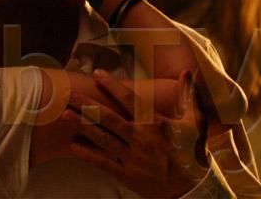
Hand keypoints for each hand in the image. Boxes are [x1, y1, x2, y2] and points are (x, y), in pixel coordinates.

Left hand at [63, 69, 208, 198]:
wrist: (194, 188)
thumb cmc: (192, 152)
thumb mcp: (195, 122)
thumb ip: (189, 95)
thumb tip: (188, 72)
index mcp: (154, 123)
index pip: (129, 100)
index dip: (112, 86)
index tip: (97, 73)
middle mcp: (140, 138)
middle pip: (109, 118)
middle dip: (88, 106)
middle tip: (71, 94)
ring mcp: (132, 157)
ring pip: (102, 138)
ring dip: (82, 126)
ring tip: (65, 115)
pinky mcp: (127, 174)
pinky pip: (103, 162)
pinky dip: (87, 154)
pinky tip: (73, 146)